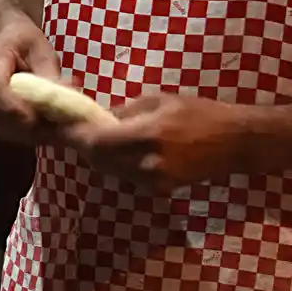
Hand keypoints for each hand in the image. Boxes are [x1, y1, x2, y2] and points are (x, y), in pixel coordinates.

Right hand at [0, 19, 63, 145]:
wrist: (3, 35)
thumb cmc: (24, 39)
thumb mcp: (42, 49)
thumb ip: (49, 75)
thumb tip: (66, 98)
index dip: (14, 107)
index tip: (38, 119)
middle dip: (22, 127)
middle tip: (51, 131)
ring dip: (22, 134)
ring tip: (49, 133)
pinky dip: (19, 133)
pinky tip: (39, 132)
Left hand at [64, 92, 248, 192]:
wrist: (234, 142)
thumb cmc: (198, 113)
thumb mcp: (159, 101)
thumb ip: (124, 111)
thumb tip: (95, 116)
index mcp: (147, 136)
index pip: (95, 141)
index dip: (72, 135)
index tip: (57, 124)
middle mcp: (146, 164)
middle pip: (96, 159)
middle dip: (81, 144)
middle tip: (69, 128)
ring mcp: (153, 181)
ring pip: (108, 169)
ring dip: (97, 154)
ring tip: (93, 135)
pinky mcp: (158, 190)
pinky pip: (125, 176)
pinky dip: (115, 163)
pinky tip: (119, 149)